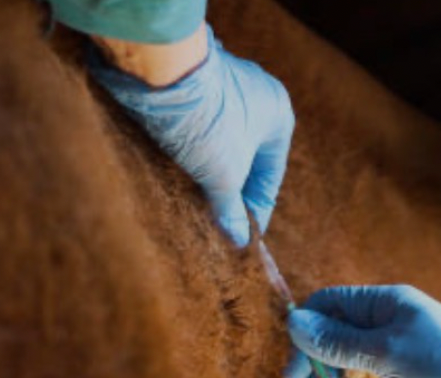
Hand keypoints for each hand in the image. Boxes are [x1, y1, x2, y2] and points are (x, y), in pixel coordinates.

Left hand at [90, 25, 295, 246]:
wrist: (161, 74)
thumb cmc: (207, 123)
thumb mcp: (223, 176)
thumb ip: (231, 210)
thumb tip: (238, 240)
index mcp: (279, 114)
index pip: (271, 174)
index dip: (256, 209)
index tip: (242, 234)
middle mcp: (258, 93)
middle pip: (246, 156)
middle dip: (230, 188)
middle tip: (214, 220)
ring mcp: (225, 83)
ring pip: (221, 140)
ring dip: (209, 169)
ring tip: (192, 198)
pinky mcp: (193, 81)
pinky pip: (199, 124)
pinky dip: (191, 148)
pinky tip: (175, 168)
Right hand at [283, 285, 440, 377]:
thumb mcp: (385, 353)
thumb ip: (338, 341)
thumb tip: (295, 323)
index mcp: (383, 304)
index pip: (327, 307)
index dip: (305, 335)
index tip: (294, 373)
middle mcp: (387, 324)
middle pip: (333, 340)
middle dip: (327, 369)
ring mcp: (396, 352)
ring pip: (350, 368)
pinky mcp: (405, 377)